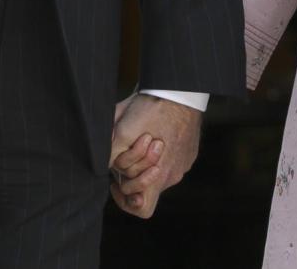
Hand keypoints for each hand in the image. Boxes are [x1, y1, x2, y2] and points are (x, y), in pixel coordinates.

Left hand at [109, 94, 201, 217]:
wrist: (179, 88)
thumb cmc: (151, 108)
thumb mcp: (121, 131)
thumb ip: (111, 156)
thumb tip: (105, 168)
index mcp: (158, 175)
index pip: (141, 208)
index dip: (126, 201)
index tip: (117, 181)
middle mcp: (173, 174)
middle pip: (147, 185)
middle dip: (133, 171)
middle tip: (129, 151)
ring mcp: (184, 162)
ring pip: (160, 171)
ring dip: (148, 160)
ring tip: (144, 136)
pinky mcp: (190, 151)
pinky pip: (174, 159)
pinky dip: (163, 150)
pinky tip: (158, 130)